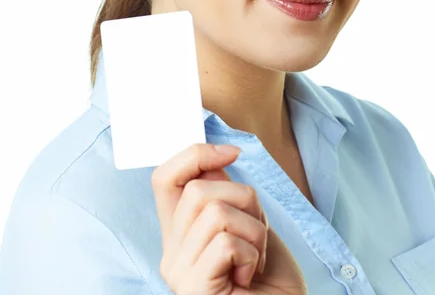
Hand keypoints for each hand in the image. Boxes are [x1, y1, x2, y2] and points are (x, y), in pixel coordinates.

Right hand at [151, 143, 307, 294]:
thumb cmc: (271, 283)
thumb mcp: (247, 226)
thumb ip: (224, 197)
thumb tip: (213, 159)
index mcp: (180, 235)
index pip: (164, 178)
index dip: (194, 155)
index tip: (231, 153)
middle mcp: (172, 253)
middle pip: (197, 189)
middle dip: (243, 199)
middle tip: (257, 234)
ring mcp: (179, 273)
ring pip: (215, 212)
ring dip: (254, 230)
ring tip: (255, 260)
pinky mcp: (193, 289)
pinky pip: (225, 243)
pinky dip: (252, 254)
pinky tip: (249, 278)